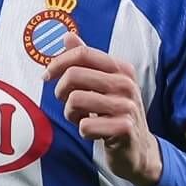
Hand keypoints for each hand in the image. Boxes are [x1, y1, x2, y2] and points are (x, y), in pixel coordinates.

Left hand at [44, 31, 161, 185]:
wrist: (139, 149)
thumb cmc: (115, 114)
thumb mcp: (105, 84)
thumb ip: (87, 61)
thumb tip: (68, 36)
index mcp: (121, 69)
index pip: (83, 54)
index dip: (58, 62)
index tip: (47, 76)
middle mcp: (126, 84)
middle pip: (74, 76)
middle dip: (61, 91)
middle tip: (67, 103)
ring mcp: (127, 106)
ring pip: (75, 100)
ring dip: (70, 113)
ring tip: (81, 118)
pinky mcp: (124, 128)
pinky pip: (85, 127)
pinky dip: (83, 132)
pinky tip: (93, 132)